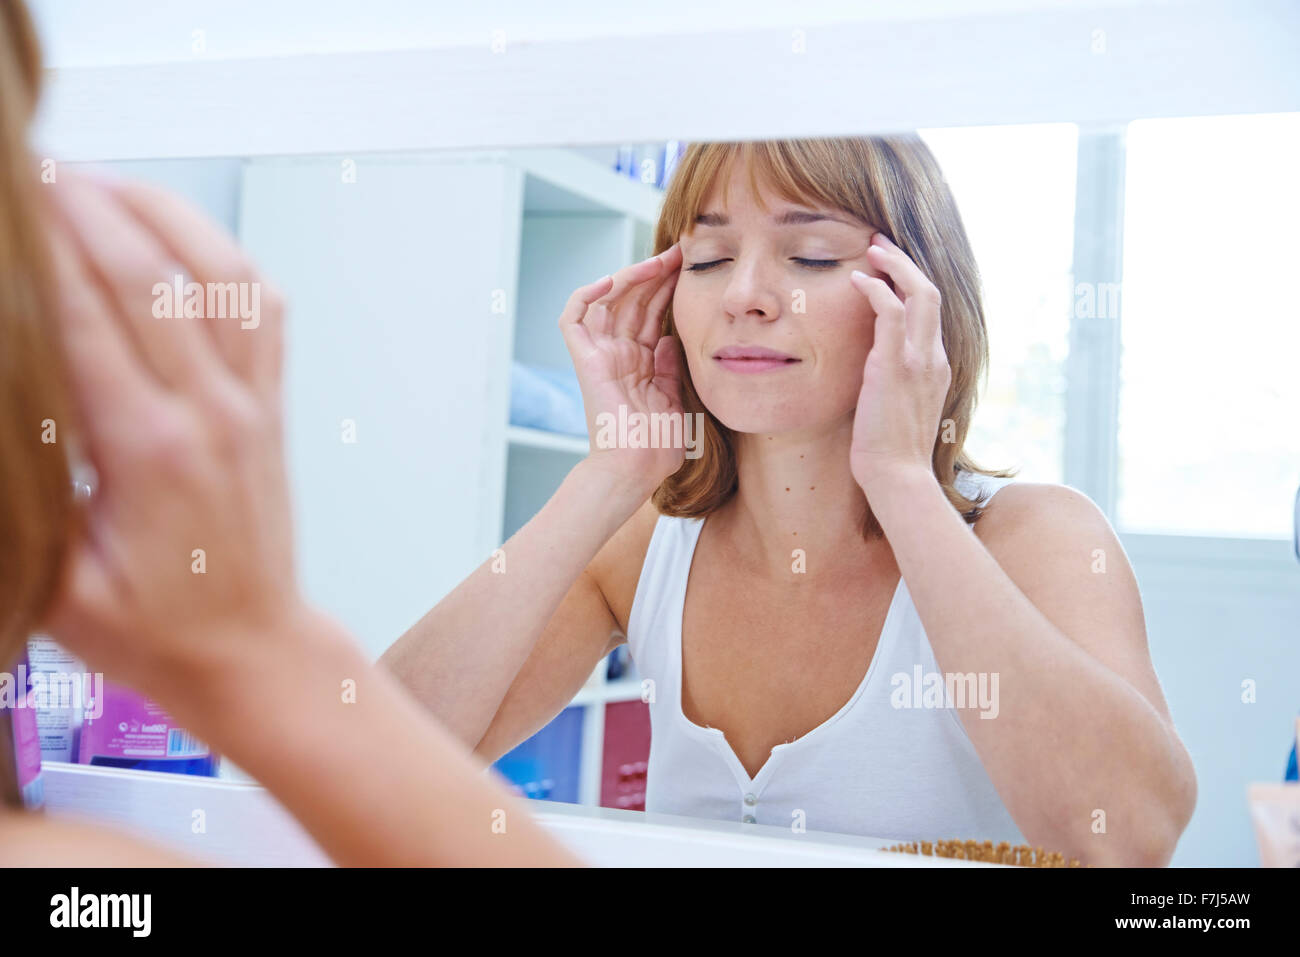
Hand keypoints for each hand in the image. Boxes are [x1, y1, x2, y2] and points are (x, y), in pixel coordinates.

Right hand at [39, 171, 315, 700]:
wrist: (254, 651)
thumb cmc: (157, 630)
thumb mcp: (57, 580)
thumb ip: (21, 499)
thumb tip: (4, 413)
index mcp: (149, 451)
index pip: (87, 318)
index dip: (40, 250)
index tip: (8, 203)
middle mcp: (211, 411)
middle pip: (150, 277)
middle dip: (87, 207)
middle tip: (32, 166)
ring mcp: (251, 403)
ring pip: (220, 278)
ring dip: (161, 213)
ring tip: (98, 179)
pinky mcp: (271, 406)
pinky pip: (262, 309)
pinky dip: (222, 258)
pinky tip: (180, 234)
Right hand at [558, 244, 685, 498]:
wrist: (636, 468)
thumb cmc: (656, 446)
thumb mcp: (673, 398)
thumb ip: (669, 366)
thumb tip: (670, 337)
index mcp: (639, 364)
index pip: (651, 315)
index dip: (667, 289)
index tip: (690, 269)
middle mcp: (618, 355)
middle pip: (633, 302)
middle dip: (655, 275)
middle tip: (679, 253)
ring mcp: (600, 355)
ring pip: (608, 301)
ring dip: (631, 277)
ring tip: (658, 261)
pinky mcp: (585, 360)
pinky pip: (574, 318)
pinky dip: (588, 295)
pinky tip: (613, 280)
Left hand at [847, 232, 951, 495]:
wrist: (898, 477)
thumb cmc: (892, 453)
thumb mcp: (899, 410)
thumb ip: (895, 384)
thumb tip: (874, 374)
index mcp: (936, 366)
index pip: (930, 312)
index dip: (911, 284)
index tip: (889, 269)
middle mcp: (934, 357)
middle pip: (930, 292)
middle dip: (905, 263)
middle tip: (879, 244)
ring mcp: (918, 359)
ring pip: (918, 293)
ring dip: (893, 265)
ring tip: (870, 249)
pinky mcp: (895, 365)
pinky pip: (889, 312)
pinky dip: (874, 289)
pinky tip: (856, 280)